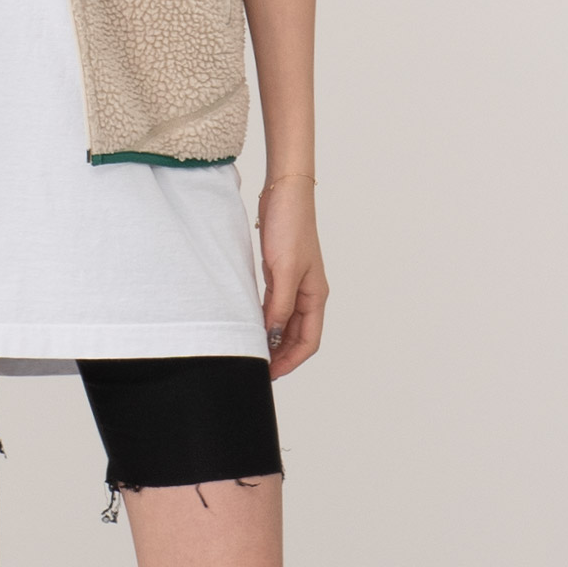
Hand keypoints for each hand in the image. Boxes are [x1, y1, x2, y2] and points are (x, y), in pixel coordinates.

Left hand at [257, 178, 327, 379]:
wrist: (283, 192)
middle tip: (258, 370)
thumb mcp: (284, 269)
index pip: (308, 341)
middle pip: (297, 336)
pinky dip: (265, 321)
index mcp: (316, 295)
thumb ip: (280, 305)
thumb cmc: (290, 225)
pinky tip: (251, 327)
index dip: (291, 361)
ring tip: (254, 355)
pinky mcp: (280, 274)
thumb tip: (273, 335)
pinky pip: (275, 307)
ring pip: (285, 323)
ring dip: (273, 341)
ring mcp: (294, 284)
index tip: (270, 374)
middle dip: (281, 356)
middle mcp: (308, 294)